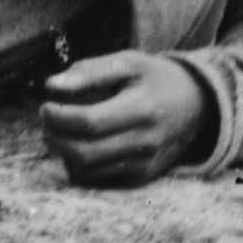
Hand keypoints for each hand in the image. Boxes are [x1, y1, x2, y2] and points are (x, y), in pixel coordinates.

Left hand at [38, 51, 217, 186]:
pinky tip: (80, 144)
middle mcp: (145, 143)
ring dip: (63, 152)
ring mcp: (145, 165)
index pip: (89, 123)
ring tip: (61, 130)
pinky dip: (79, 165)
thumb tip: (51, 86)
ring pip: (86, 171)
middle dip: (54, 137)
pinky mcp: (142, 177)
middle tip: (48, 119)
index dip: (58, 117)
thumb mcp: (126, 62)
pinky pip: (98, 179)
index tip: (46, 106)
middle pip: (83, 153)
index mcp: (142, 110)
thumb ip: (88, 72)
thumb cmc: (153, 78)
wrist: (196, 105)